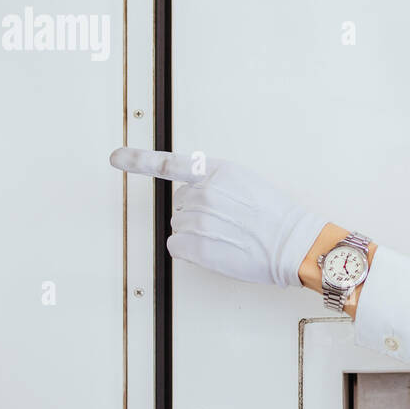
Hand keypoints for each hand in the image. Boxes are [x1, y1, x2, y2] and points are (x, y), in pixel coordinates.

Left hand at [109, 148, 327, 288]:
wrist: (294, 244)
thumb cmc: (278, 217)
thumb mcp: (247, 183)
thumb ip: (216, 183)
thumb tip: (190, 198)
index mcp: (218, 171)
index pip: (170, 163)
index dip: (137, 160)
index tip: (116, 157)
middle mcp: (204, 192)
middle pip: (179, 204)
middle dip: (195, 213)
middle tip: (226, 222)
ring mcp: (198, 219)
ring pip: (177, 226)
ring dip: (195, 233)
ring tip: (226, 237)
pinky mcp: (196, 246)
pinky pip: (176, 246)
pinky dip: (190, 251)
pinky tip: (214, 250)